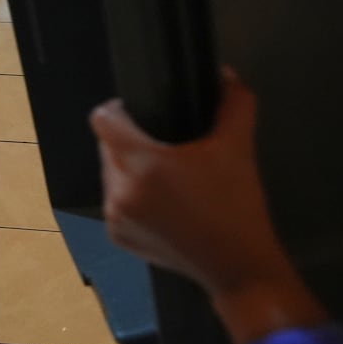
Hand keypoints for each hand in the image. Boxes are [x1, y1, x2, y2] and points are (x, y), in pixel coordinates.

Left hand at [91, 71, 294, 299]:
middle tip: (166, 146)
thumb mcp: (238, 148)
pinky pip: (116, 202)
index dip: (119, 109)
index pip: (103, 120)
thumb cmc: (236, 205)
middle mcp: (118, 191)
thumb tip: (227, 75)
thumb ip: (234, 104)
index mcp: (140, 165)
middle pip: (108, 147)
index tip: (141, 110)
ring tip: (166, 174)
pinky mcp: (119, 238)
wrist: (239, 268)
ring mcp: (115, 218)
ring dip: (130, 169)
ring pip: (111, 175)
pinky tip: (162, 201)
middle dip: (130, 141)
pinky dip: (132, 197)